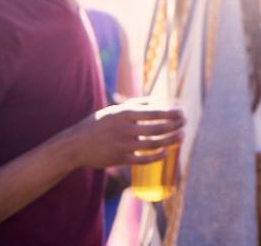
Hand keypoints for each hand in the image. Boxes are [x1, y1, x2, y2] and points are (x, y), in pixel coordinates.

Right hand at [63, 101, 184, 169]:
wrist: (75, 145)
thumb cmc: (97, 124)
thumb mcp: (114, 110)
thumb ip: (136, 104)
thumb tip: (158, 100)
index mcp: (124, 114)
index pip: (155, 112)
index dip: (172, 113)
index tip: (182, 113)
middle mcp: (125, 129)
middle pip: (157, 128)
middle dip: (175, 126)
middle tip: (185, 123)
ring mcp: (122, 145)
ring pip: (154, 144)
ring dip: (171, 140)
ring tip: (181, 136)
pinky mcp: (120, 159)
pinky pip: (144, 159)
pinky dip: (157, 156)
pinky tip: (166, 151)